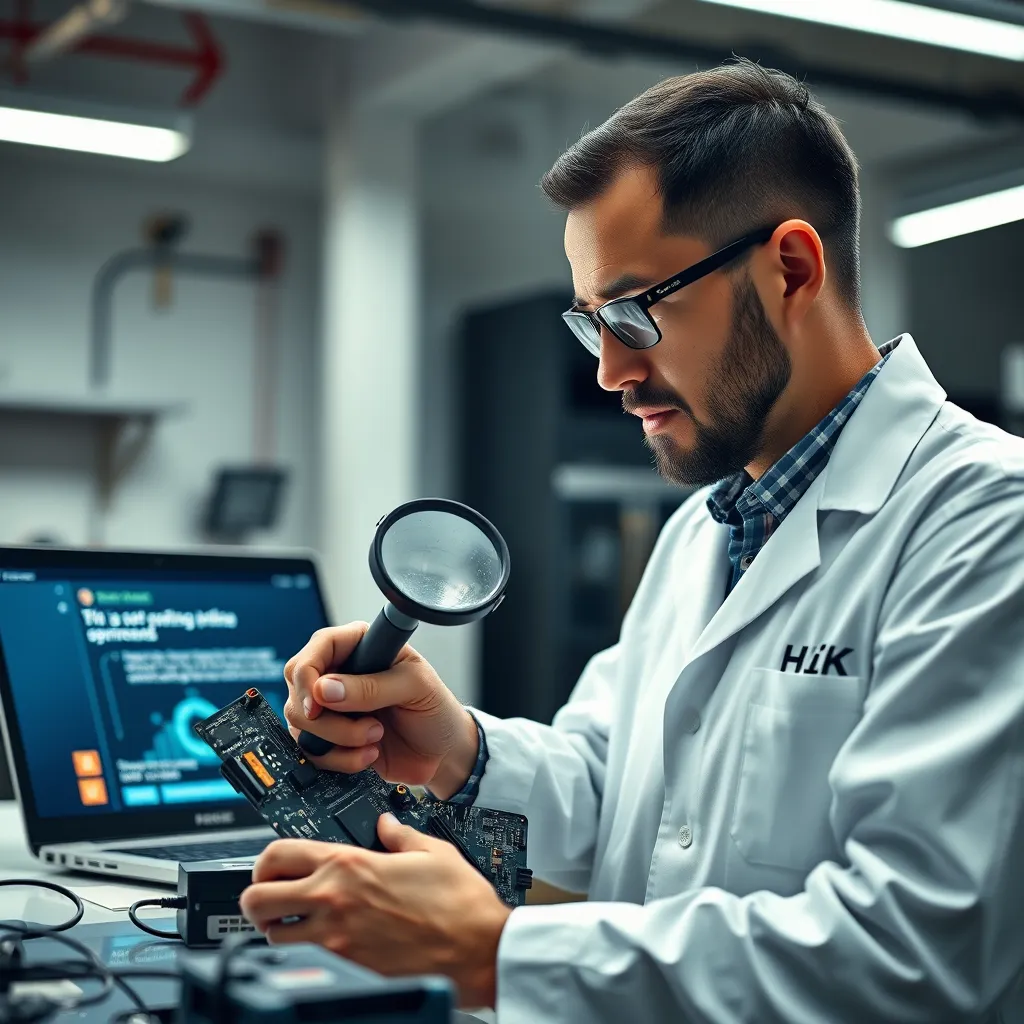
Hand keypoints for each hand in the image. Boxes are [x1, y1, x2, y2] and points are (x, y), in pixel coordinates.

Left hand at [239, 814, 511, 1007]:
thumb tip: (386, 825)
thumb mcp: (432, 851)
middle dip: (257, 897)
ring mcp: (336, 941)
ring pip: (272, 936)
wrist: (478, 949)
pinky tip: (326, 945)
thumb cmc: (460, 903)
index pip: (276, 854)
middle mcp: (334, 901)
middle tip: (275, 897)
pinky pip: (304, 961)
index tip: (272, 866)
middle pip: (256, 900)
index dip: (265, 861)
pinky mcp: (346, 970)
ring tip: (301, 923)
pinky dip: (305, 954)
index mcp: (350, 865)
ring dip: (280, 928)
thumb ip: (399, 835)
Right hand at [282, 623, 479, 794]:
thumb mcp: (415, 687)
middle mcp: (339, 673)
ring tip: (376, 737)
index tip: (319, 703)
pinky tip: (369, 754)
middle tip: (368, 726)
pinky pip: (312, 752)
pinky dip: (340, 759)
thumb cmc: (436, 709)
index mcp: (360, 645)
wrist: (443, 753)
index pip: (316, 649)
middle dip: (329, 718)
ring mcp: (333, 708)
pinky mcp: (332, 739)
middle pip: (298, 689)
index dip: (309, 677)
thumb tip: (324, 689)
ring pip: (301, 723)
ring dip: (340, 740)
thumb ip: (372, 687)